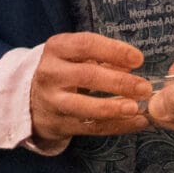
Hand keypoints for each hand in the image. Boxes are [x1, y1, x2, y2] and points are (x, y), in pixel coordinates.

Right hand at [29, 32, 152, 143]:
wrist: (30, 99)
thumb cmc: (63, 71)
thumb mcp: (75, 56)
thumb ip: (102, 58)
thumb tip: (132, 66)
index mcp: (57, 49)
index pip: (87, 45)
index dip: (114, 51)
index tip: (138, 59)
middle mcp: (51, 74)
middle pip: (87, 76)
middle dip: (119, 82)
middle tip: (144, 87)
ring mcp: (53, 102)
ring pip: (87, 107)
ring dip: (115, 108)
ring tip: (137, 108)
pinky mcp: (60, 125)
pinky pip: (92, 128)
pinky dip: (117, 126)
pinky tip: (136, 122)